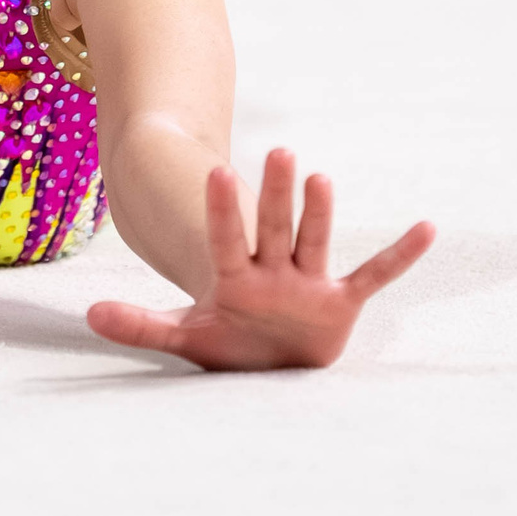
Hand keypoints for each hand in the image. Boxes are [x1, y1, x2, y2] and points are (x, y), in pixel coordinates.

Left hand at [85, 148, 433, 370]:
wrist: (270, 365)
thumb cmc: (230, 349)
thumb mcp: (186, 339)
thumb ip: (142, 325)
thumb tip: (90, 314)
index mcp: (235, 278)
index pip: (226, 238)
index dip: (221, 209)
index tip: (216, 170)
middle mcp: (274, 271)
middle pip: (273, 227)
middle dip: (275, 194)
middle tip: (278, 151)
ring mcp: (309, 282)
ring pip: (315, 240)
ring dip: (320, 212)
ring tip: (321, 178)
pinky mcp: (341, 301)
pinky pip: (375, 276)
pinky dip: (401, 256)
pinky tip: (426, 228)